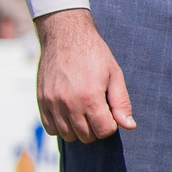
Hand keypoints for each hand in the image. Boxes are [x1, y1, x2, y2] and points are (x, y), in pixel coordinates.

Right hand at [35, 10, 134, 142]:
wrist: (65, 36)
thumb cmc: (94, 54)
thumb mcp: (115, 75)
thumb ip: (121, 102)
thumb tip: (129, 126)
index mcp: (90, 97)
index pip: (104, 131)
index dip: (111, 124)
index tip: (110, 112)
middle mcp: (69, 103)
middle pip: (86, 136)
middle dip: (96, 127)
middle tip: (99, 110)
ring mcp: (52, 103)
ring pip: (68, 135)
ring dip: (79, 129)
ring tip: (85, 111)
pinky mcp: (41, 101)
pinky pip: (51, 128)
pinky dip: (61, 126)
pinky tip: (70, 113)